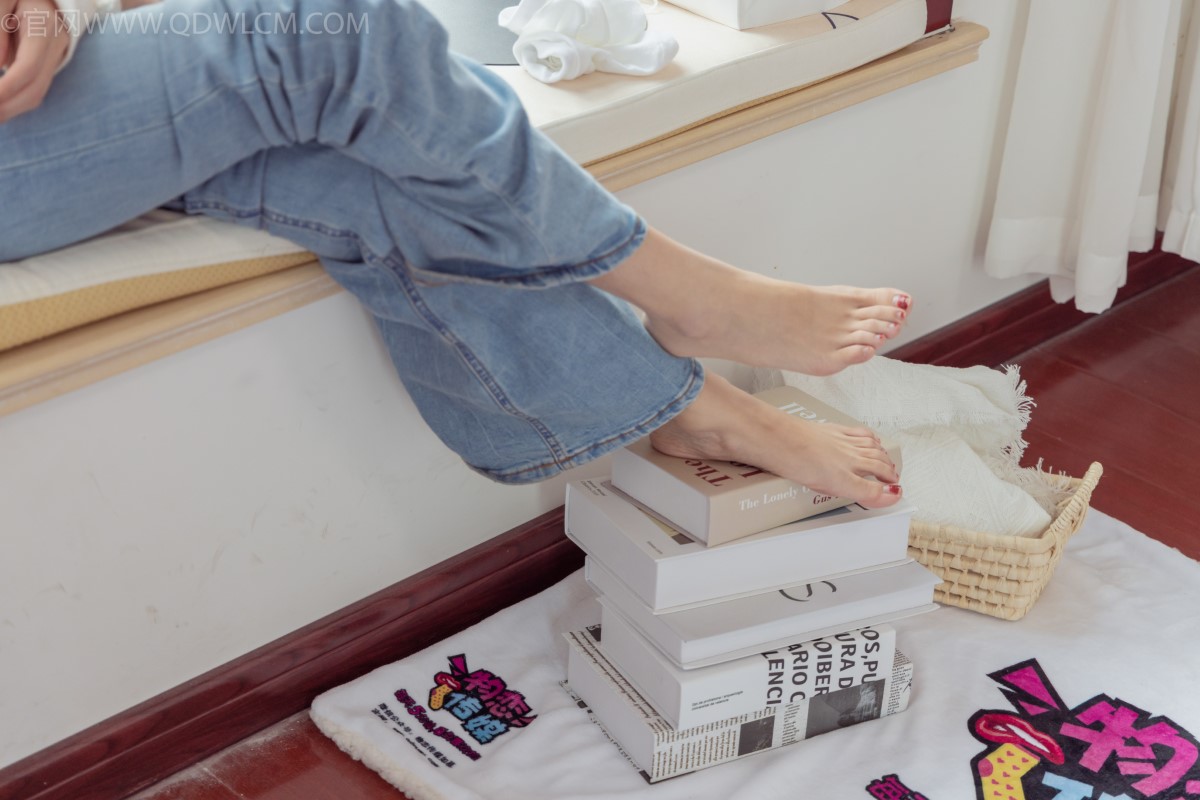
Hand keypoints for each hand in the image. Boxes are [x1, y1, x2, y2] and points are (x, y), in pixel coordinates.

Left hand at [0, 0, 70, 122]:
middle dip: (7, 108)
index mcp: (45, 29)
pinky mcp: (48, 63)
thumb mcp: (5, 0)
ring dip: (10, 110)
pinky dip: (14, 102)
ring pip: (36, 94)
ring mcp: (55, 57)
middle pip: (34, 90)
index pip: (27, 69)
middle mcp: (55, 48)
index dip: (5, 89)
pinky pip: (33, 89)